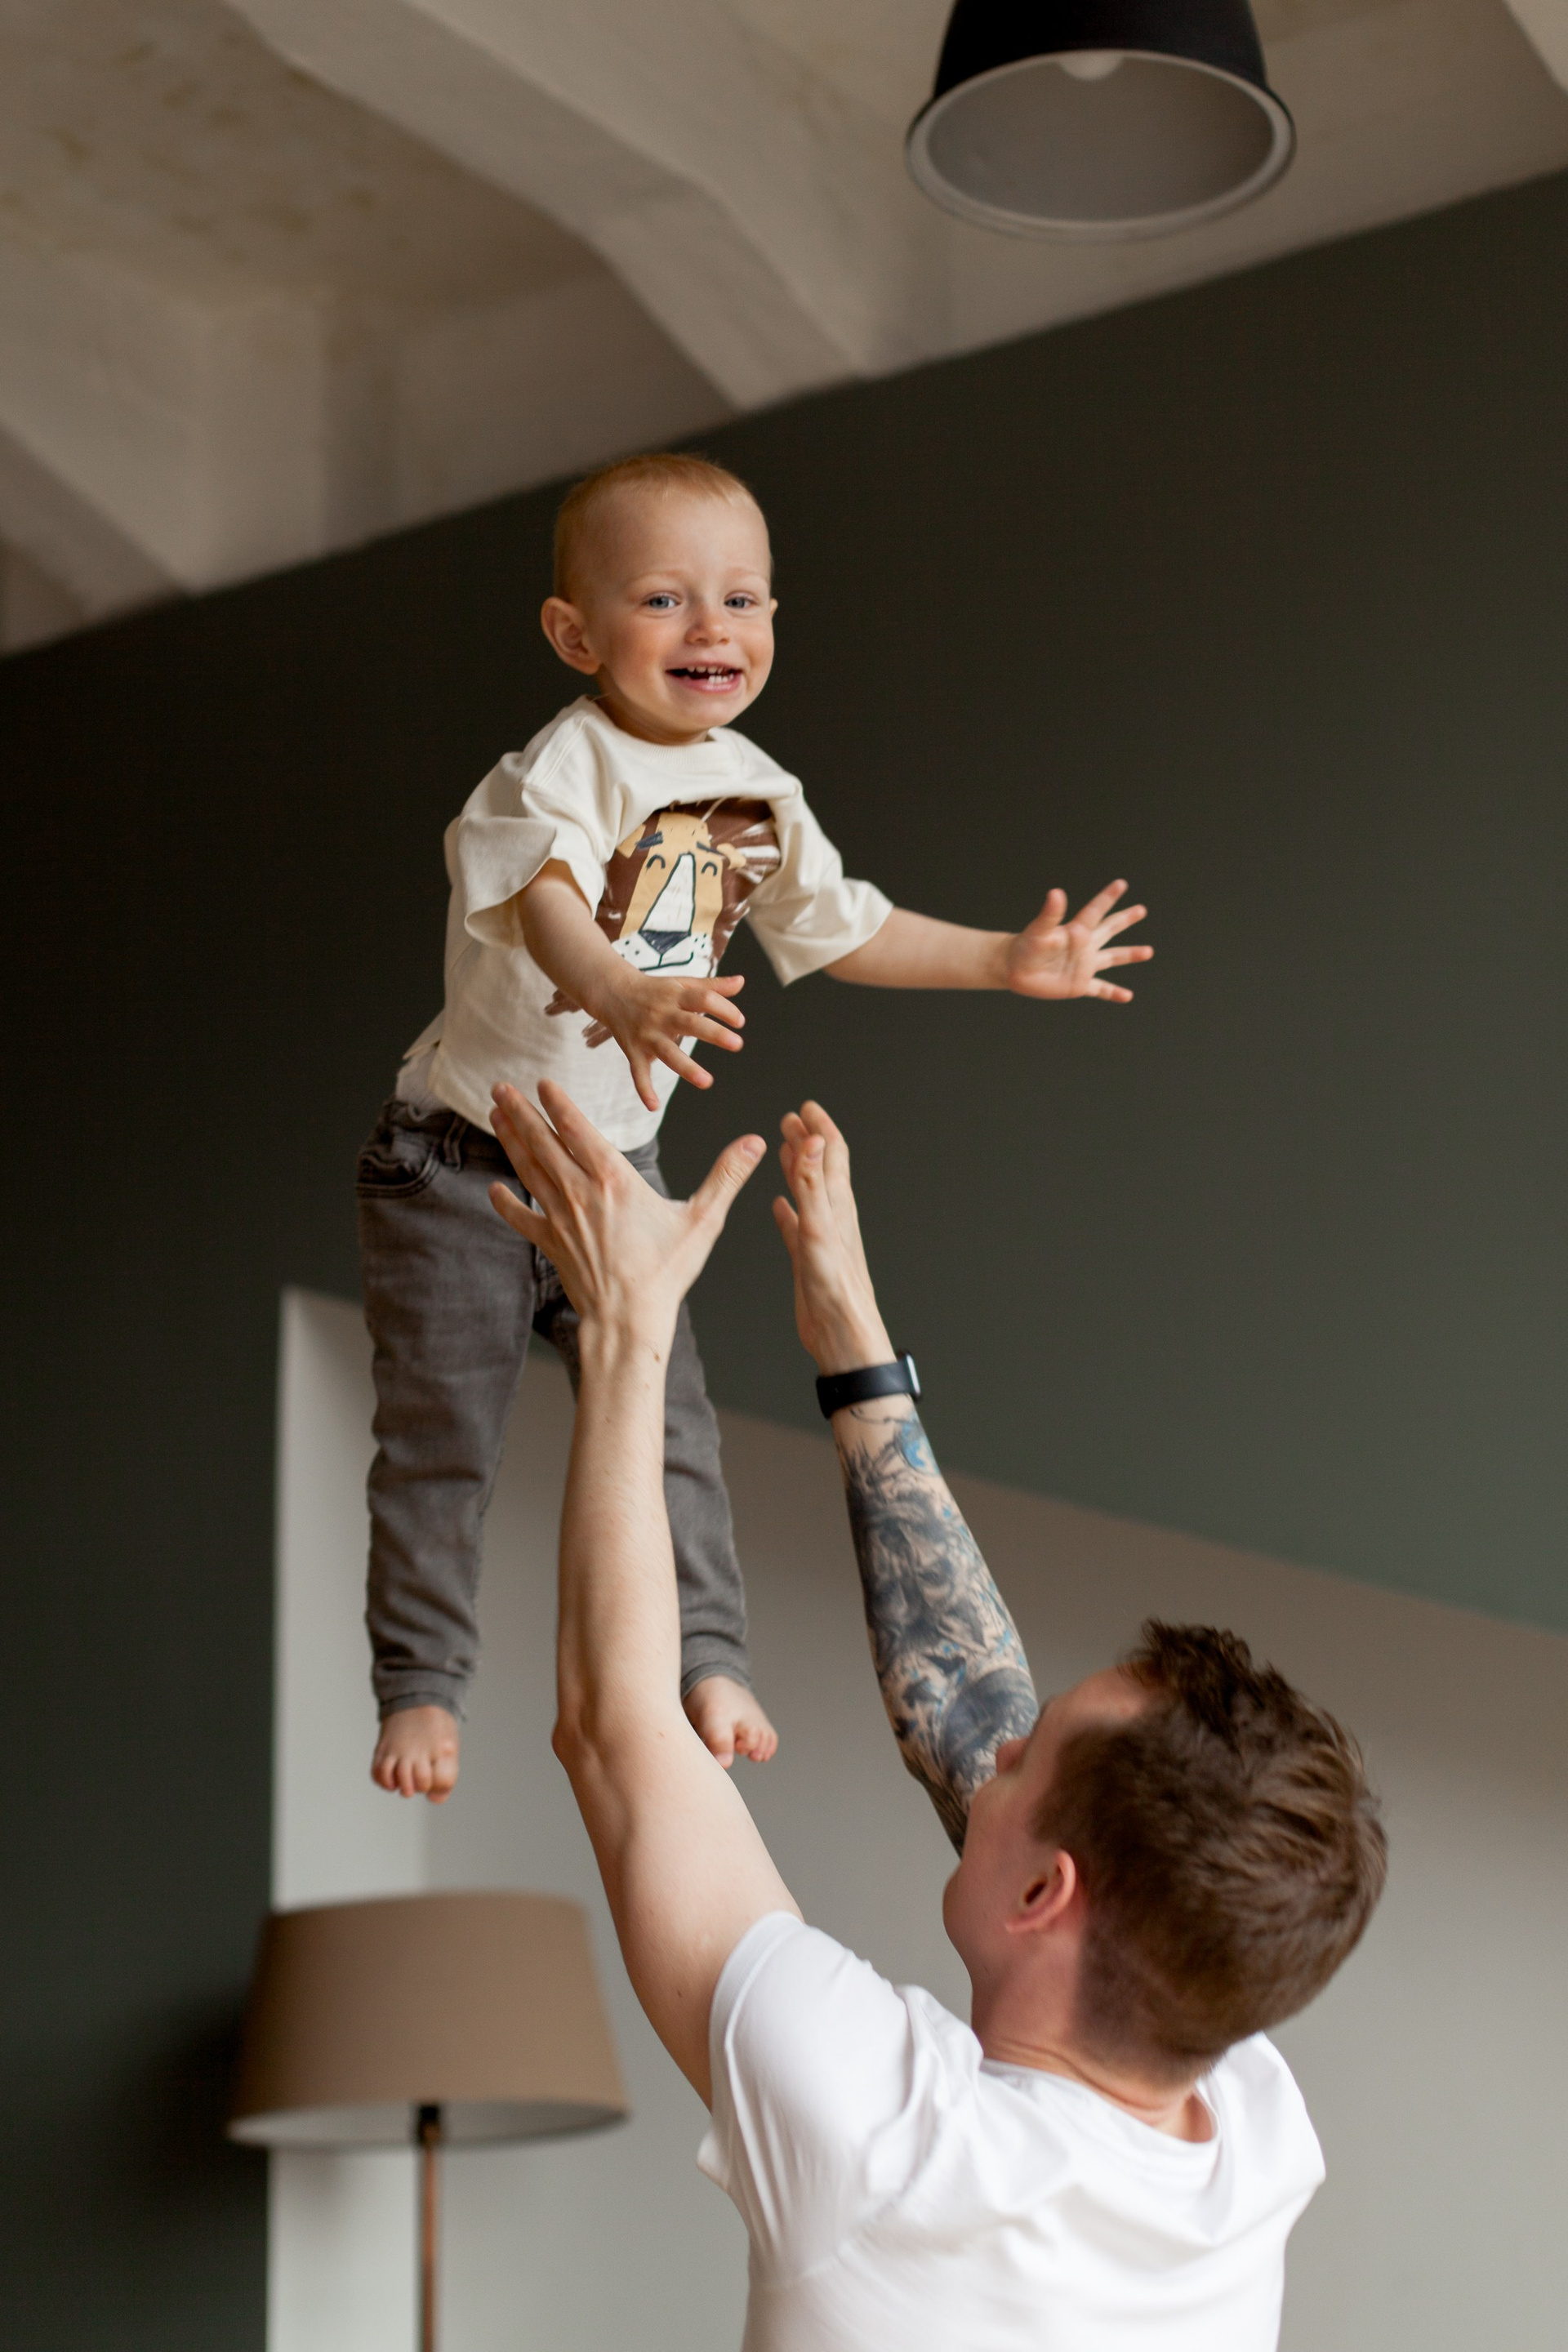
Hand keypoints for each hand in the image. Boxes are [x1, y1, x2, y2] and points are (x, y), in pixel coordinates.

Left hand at [489, 1080, 762, 1338]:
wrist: (629, 1319)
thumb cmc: (665, 1272)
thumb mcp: (703, 1220)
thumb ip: (727, 1176)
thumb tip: (755, 1143)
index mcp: (614, 1179)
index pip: (578, 1130)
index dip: (558, 1103)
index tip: (541, 1083)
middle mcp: (580, 1192)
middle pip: (543, 1143)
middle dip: (520, 1112)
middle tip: (500, 1089)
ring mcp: (560, 1218)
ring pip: (528, 1170)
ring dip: (511, 1141)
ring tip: (496, 1116)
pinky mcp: (551, 1244)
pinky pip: (522, 1218)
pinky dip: (506, 1203)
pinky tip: (493, 1190)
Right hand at [585, 968, 746, 1112]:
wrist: (613, 992)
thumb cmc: (655, 990)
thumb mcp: (681, 984)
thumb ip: (711, 986)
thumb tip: (741, 981)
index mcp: (676, 997)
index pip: (703, 998)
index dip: (724, 1008)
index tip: (739, 1021)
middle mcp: (662, 1015)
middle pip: (690, 1023)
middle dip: (714, 1033)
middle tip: (737, 1044)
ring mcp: (647, 1034)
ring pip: (667, 1052)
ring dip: (686, 1067)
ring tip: (707, 1082)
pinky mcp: (634, 1051)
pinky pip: (638, 1072)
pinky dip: (643, 1089)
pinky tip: (654, 1106)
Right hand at [771, 1102, 893, 1374]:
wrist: (841, 1332)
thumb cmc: (836, 1288)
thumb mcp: (819, 1228)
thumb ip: (812, 1184)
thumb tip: (812, 1141)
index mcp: (836, 1204)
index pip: (831, 1153)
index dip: (821, 1128)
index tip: (807, 1108)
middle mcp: (831, 1215)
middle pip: (820, 1166)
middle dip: (807, 1140)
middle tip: (792, 1119)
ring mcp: (821, 1235)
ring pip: (809, 1192)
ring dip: (797, 1168)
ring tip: (786, 1149)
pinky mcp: (808, 1258)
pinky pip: (796, 1226)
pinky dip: (787, 1210)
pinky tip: (779, 1207)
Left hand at [1005, 880, 1151, 1002]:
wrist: (1014, 968)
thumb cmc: (1024, 946)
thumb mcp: (1038, 930)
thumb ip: (1050, 914)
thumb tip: (1056, 892)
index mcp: (1076, 931)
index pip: (1096, 911)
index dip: (1108, 898)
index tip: (1121, 884)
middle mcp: (1084, 946)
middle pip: (1109, 930)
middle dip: (1124, 919)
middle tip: (1141, 910)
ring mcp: (1083, 965)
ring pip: (1111, 958)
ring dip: (1129, 954)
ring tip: (1148, 951)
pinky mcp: (1078, 984)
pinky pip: (1100, 989)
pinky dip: (1113, 993)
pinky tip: (1127, 996)